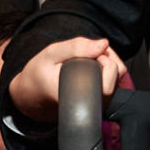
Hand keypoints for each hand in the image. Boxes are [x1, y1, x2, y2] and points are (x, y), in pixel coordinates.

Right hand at [8, 36, 124, 122]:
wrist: (32, 97)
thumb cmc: (39, 75)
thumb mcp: (51, 54)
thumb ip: (77, 46)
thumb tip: (104, 43)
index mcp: (79, 93)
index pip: (110, 71)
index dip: (102, 55)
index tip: (86, 52)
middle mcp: (92, 103)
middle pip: (118, 72)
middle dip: (107, 55)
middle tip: (87, 52)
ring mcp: (98, 105)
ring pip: (118, 76)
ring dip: (108, 61)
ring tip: (88, 58)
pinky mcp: (100, 103)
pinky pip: (114, 82)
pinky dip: (106, 69)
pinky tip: (90, 66)